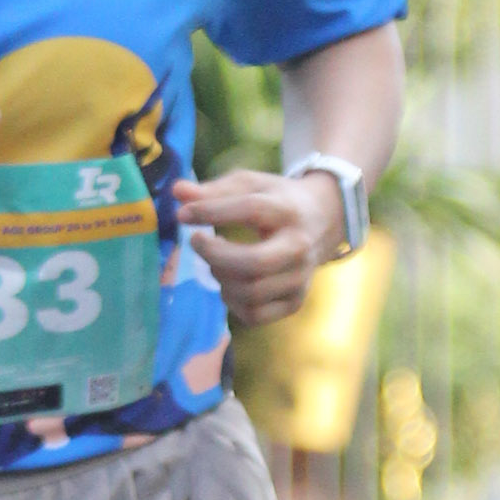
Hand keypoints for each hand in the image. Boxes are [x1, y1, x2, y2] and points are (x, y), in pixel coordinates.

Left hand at [175, 165, 342, 328]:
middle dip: (215, 256)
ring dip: (221, 278)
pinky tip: (230, 284)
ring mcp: (300, 278)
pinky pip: (255, 315)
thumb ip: (213, 190)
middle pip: (254, 263)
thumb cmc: (277, 200)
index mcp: (288, 211)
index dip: (212, 212)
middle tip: (197, 242)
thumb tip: (176, 192)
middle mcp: (299, 246)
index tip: (183, 215)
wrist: (323, 221)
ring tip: (217, 262)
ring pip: (251, 293)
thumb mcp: (250, 185)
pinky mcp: (295, 301)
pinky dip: (232, 303)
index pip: (251, 211)